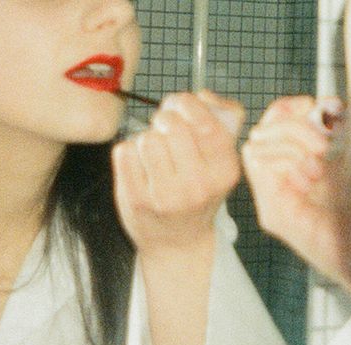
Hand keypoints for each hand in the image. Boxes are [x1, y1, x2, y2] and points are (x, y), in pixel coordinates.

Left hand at [112, 90, 244, 257]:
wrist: (177, 242)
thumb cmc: (198, 192)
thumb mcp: (221, 161)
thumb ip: (224, 118)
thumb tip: (203, 95)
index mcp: (224, 172)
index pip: (206, 124)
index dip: (188, 104)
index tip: (181, 104)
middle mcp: (198, 186)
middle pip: (172, 126)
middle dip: (164, 120)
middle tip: (165, 131)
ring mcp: (166, 196)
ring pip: (147, 139)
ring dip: (147, 139)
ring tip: (154, 154)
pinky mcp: (137, 199)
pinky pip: (125, 152)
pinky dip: (129, 152)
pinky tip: (139, 166)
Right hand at [241, 96, 349, 289]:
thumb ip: (332, 132)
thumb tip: (318, 105)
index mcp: (298, 173)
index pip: (272, 127)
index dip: (285, 109)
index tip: (310, 105)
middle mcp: (282, 188)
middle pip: (261, 131)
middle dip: (291, 125)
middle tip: (323, 142)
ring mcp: (274, 203)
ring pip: (257, 144)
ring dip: (290, 142)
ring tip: (320, 160)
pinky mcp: (273, 214)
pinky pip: (258, 165)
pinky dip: (284, 158)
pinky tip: (310, 174)